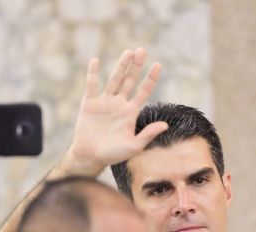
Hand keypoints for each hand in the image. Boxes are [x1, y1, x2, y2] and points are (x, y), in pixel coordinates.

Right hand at [49, 47, 167, 177]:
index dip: (150, 78)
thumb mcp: (134, 146)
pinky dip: (92, 74)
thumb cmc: (113, 154)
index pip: (143, 91)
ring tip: (128, 52)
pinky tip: (95, 61)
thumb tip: (166, 125)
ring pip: (114, 80)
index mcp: (131, 112)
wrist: (91, 157)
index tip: (158, 65)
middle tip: (142, 50)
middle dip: (136, 66)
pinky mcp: (89, 103)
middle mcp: (119, 103)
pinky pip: (91, 86)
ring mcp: (104, 102)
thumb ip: (148, 134)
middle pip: (129, 80)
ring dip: (121, 66)